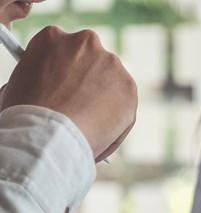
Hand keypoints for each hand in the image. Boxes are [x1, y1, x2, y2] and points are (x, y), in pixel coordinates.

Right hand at [1, 26, 136, 161]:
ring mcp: (110, 63)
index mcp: (52, 38)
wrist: (50, 133)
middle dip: (89, 84)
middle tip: (78, 109)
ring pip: (111, 85)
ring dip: (104, 103)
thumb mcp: (19, 86)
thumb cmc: (26, 114)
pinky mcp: (129, 87)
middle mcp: (85, 42)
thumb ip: (38, 80)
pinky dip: (116, 121)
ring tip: (86, 126)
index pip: (66, 52)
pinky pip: (125, 106)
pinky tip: (99, 133)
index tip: (64, 89)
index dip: (66, 74)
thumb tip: (41, 89)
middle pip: (92, 64)